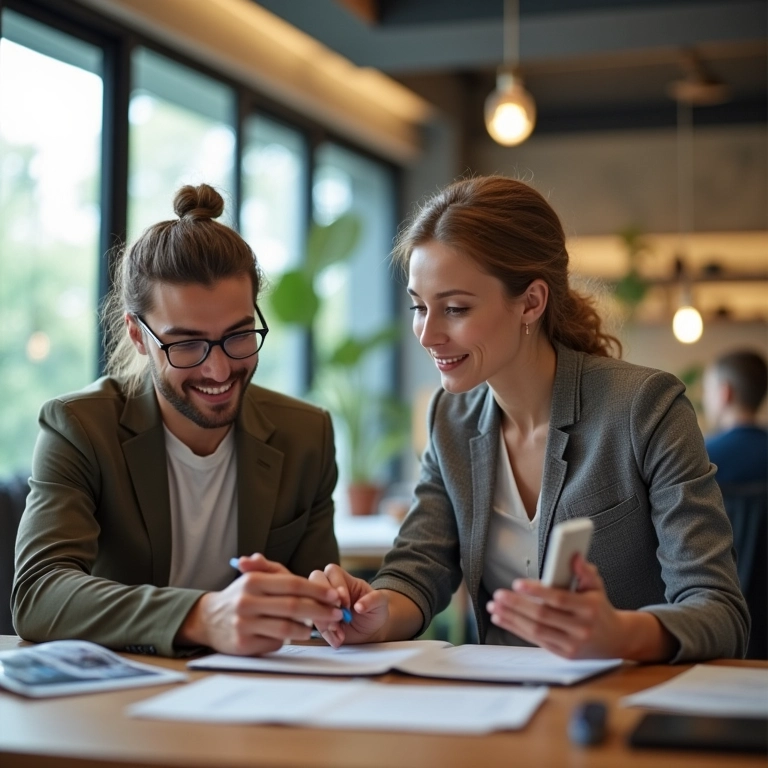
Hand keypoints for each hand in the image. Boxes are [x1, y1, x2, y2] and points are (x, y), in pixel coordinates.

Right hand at [176, 555, 344, 654]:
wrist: (208, 619)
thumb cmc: (241, 596)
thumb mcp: (254, 577)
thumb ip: (276, 570)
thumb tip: (312, 573)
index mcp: (253, 581)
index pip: (293, 584)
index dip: (317, 591)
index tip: (335, 596)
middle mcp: (247, 601)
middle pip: (293, 606)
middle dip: (320, 611)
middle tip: (337, 614)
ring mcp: (244, 624)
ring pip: (287, 628)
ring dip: (306, 628)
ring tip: (314, 627)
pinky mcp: (243, 645)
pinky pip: (275, 642)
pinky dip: (286, 639)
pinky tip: (290, 635)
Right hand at [308, 564, 390, 647]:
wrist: (371, 629)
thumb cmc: (375, 610)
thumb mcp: (380, 602)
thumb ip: (373, 600)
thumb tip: (359, 606)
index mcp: (344, 578)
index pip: (332, 572)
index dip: (337, 586)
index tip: (346, 603)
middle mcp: (329, 587)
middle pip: (315, 581)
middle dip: (325, 600)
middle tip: (338, 616)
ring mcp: (322, 602)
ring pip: (312, 603)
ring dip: (324, 619)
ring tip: (340, 631)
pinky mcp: (320, 618)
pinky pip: (314, 623)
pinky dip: (326, 633)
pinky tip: (338, 639)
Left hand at [486, 554, 628, 658]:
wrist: (615, 639)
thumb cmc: (600, 608)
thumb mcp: (596, 586)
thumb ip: (584, 571)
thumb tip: (573, 555)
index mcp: (589, 608)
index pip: (559, 599)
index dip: (537, 591)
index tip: (517, 583)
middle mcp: (580, 628)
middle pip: (543, 616)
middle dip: (517, 605)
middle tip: (499, 595)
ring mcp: (571, 644)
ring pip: (536, 631)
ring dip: (511, 618)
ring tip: (494, 607)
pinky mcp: (563, 654)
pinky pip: (536, 640)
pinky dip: (516, 629)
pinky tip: (502, 619)